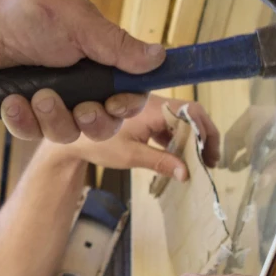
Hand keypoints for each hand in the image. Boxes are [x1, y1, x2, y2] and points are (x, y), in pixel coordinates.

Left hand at [0, 0, 165, 143]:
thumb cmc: (28, 12)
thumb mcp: (79, 24)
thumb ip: (118, 46)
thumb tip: (159, 57)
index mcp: (98, 62)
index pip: (127, 96)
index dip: (126, 106)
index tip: (117, 103)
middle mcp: (77, 85)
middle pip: (101, 125)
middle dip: (94, 121)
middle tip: (83, 108)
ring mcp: (48, 100)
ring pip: (66, 133)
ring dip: (54, 118)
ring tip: (38, 95)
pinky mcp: (21, 111)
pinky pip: (30, 133)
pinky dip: (22, 121)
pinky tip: (12, 102)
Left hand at [41, 95, 220, 178]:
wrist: (64, 140)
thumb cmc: (91, 144)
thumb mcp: (128, 155)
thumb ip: (159, 161)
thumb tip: (187, 173)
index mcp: (151, 105)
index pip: (192, 112)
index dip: (207, 133)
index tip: (211, 157)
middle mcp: (149, 102)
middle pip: (185, 117)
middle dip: (199, 140)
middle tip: (206, 165)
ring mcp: (142, 108)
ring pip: (173, 122)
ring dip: (185, 141)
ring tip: (193, 165)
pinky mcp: (136, 115)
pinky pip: (160, 124)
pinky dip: (169, 139)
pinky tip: (172, 156)